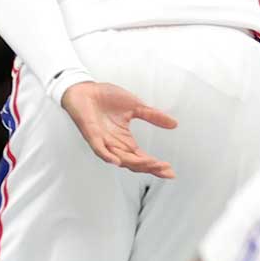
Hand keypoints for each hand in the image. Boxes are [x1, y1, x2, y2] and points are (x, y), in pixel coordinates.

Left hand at [60, 82, 179, 178]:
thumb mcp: (135, 106)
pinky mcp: (91, 134)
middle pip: (133, 163)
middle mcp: (114, 144)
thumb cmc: (106, 98)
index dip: (155, 165)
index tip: (170, 171)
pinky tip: (117, 162)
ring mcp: (102, 140)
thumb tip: (174, 124)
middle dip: (149, 167)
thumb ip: (153, 116)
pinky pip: (98, 149)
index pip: (142, 158)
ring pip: (119, 159)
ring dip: (135, 163)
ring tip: (151, 163)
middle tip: (165, 168)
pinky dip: (107, 156)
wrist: (85, 88)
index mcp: (124, 140)